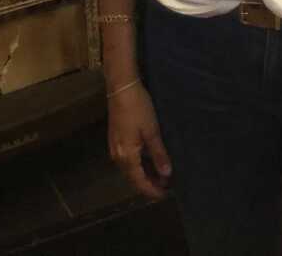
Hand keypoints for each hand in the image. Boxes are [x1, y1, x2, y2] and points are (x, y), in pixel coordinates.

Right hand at [108, 81, 172, 199]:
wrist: (121, 88)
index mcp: (126, 157)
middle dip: (149, 184)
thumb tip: (167, 174)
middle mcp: (117, 156)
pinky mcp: (116, 140)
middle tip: (167, 185)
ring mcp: (115, 148)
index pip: (140, 182)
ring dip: (144, 174)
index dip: (152, 191)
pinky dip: (139, 164)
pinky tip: (149, 160)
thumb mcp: (152, 131)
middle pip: (133, 178)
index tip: (166, 195)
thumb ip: (158, 154)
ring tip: (161, 174)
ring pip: (130, 169)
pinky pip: (127, 160)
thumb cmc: (138, 108)